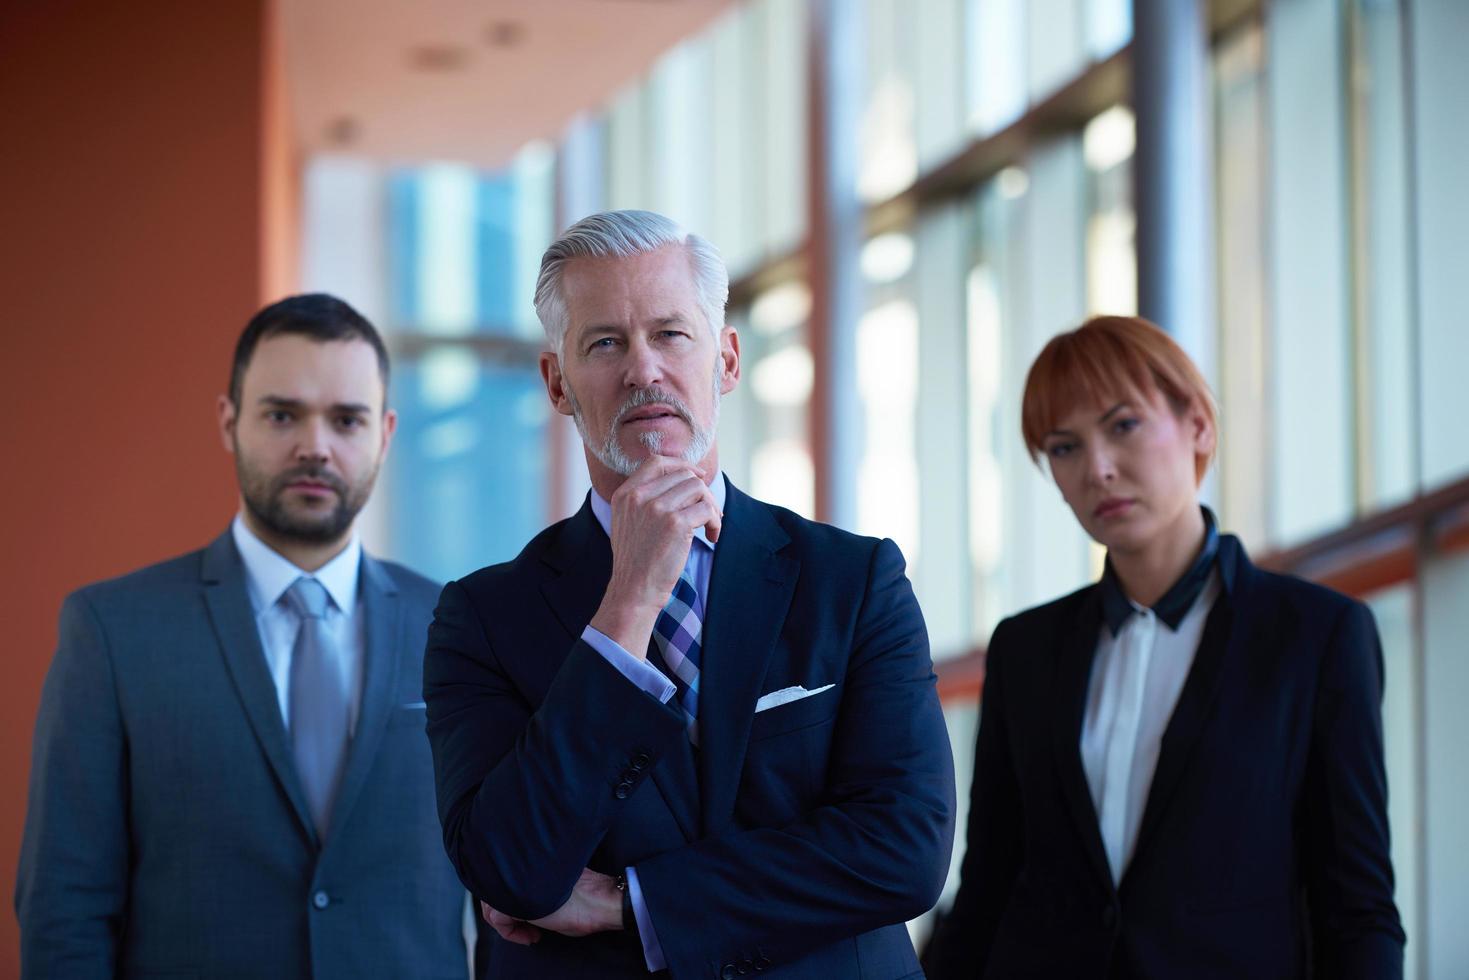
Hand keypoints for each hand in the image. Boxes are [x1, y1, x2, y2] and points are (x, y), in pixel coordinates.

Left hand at [481, 868, 623, 944]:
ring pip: (491, 905)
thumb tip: (519, 896)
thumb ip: (534, 886)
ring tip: (530, 933)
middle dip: (507, 913)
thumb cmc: (587, 897)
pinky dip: (512, 934)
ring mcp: (514, 882)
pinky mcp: (513, 900)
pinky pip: (498, 920)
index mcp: (529, 860)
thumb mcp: (556, 889)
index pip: (503, 878)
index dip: (512, 899)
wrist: (599, 900)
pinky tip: (532, 936)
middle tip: (529, 927)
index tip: (532, 917)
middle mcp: (519, 868)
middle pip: (493, 890)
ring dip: (509, 925)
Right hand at [590, 456, 720, 656]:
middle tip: (708, 514)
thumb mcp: (629, 522)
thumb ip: (646, 498)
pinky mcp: (675, 523)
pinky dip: (716, 523)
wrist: (634, 590)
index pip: (657, 462)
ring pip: (698, 488)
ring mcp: (657, 508)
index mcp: (625, 494)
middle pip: (683, 475)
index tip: (698, 476)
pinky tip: (711, 537)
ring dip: (711, 507)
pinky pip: (707, 510)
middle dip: (703, 492)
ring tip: (710, 527)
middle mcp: (638, 496)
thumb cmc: (637, 561)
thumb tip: (686, 478)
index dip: (682, 464)